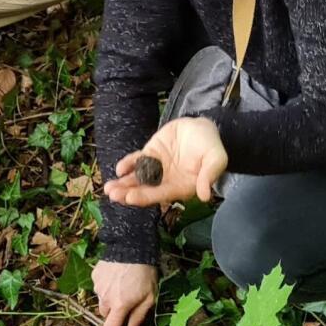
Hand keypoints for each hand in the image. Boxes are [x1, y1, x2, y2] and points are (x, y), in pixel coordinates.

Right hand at [94, 261, 156, 325]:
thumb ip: (138, 317)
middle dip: (114, 313)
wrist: (132, 246)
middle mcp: (106, 298)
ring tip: (122, 285)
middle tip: (125, 303)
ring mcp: (98, 286)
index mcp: (120, 306)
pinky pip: (99, 286)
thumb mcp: (149, 298)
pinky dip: (106, 285)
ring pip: (102, 300)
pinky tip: (116, 276)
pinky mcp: (95, 275)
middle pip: (105, 314)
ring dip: (110, 298)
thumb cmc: (145, 273)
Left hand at [105, 116, 227, 206]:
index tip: (130, 198)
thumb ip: (209, 175)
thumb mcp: (216, 158)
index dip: (145, 197)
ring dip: (123, 184)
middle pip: (145, 190)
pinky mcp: (151, 154)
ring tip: (109, 188)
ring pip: (137, 178)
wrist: (203, 127)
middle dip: (128, 193)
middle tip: (113, 195)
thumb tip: (205, 196)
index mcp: (181, 186)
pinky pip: (137, 161)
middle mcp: (166, 181)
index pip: (160, 194)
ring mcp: (157, 168)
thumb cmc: (212, 146)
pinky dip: (128, 165)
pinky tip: (119, 170)